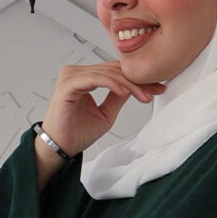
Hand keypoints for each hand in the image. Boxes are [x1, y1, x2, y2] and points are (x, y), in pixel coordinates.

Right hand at [41, 58, 165, 157]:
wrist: (60, 147)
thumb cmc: (76, 132)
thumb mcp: (106, 113)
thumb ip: (117, 97)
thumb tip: (135, 85)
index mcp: (83, 77)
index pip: (114, 71)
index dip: (136, 78)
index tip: (156, 88)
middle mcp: (76, 72)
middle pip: (112, 70)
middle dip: (137, 80)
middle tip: (156, 90)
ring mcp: (71, 76)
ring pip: (107, 73)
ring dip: (129, 84)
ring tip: (144, 95)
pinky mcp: (68, 85)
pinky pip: (95, 79)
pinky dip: (112, 84)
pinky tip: (126, 91)